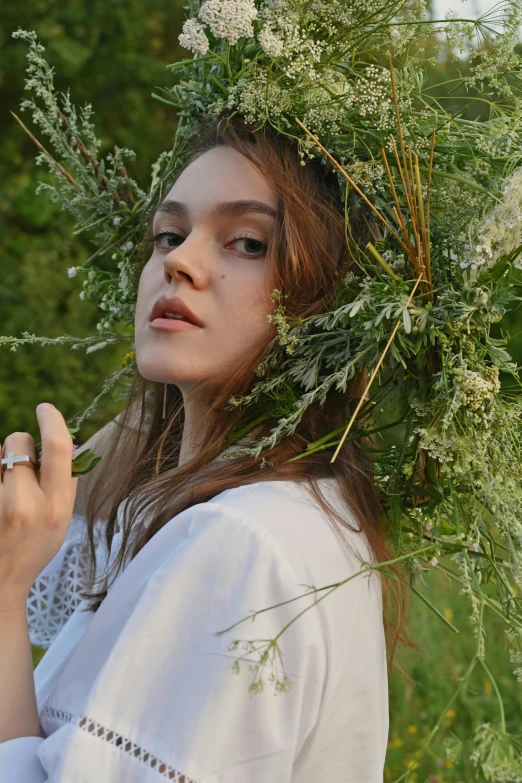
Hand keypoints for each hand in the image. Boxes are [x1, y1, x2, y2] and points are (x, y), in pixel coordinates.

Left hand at [0, 403, 78, 613]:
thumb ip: (66, 481)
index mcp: (54, 506)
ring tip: (4, 488)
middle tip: (22, 466)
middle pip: (18, 441)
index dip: (52, 420)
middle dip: (21, 442)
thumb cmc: (34, 547)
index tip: (45, 408)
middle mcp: (23, 504)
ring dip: (2, 460)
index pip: (56, 448)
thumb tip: (67, 443)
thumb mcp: (62, 519)